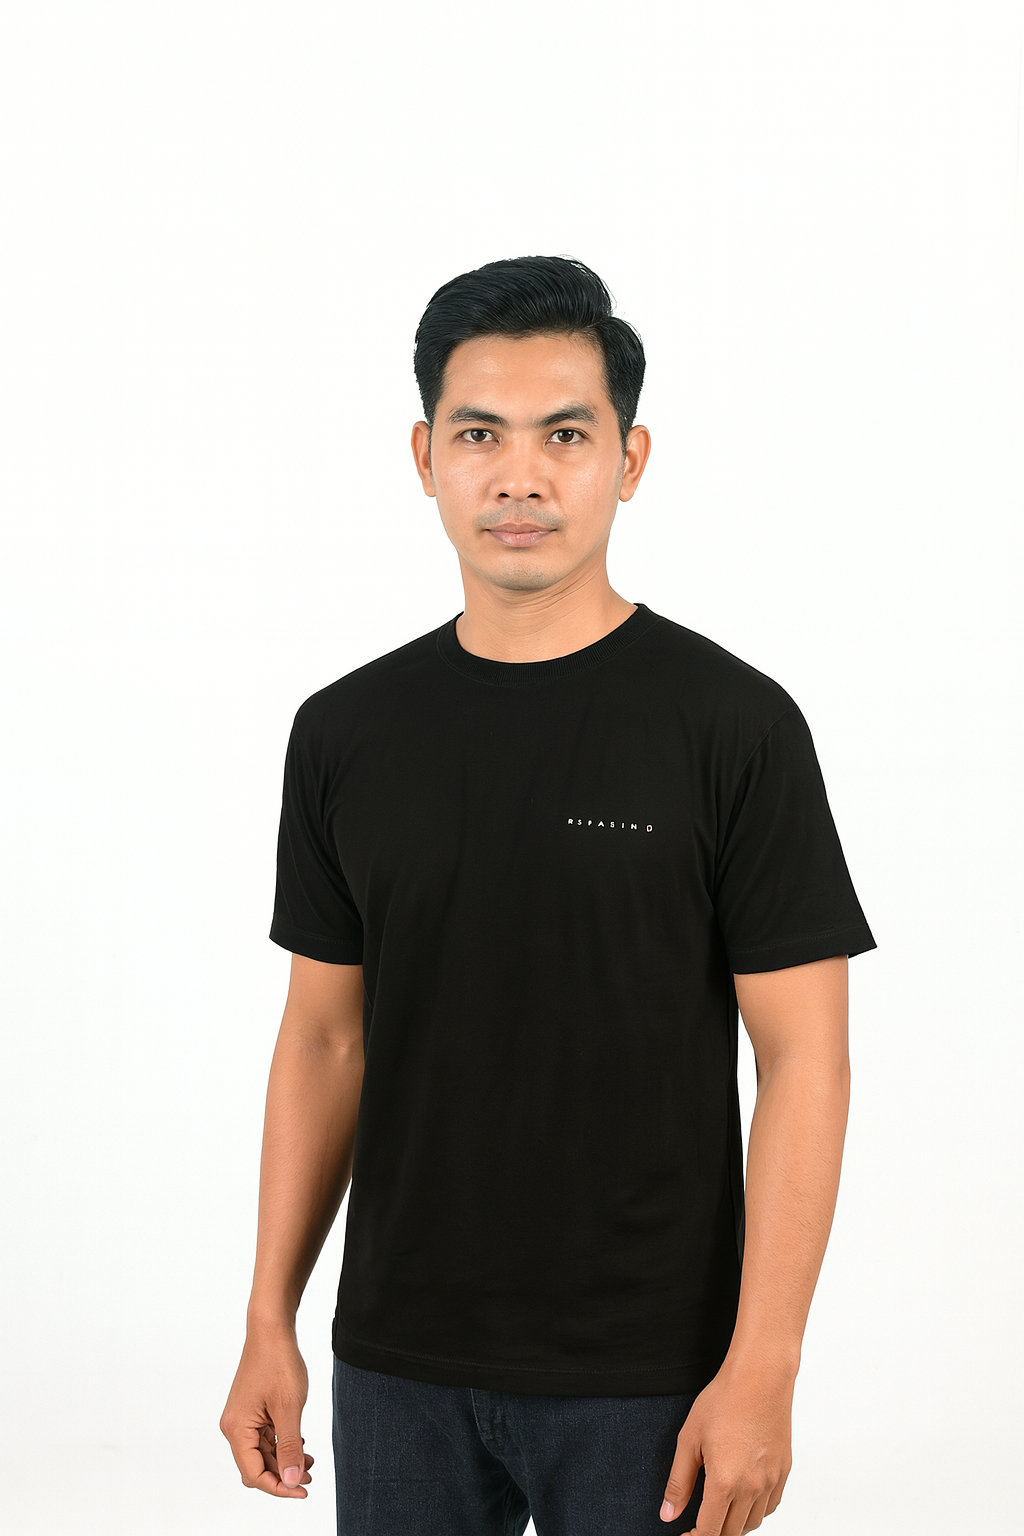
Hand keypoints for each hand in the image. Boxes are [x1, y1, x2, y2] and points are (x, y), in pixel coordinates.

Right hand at [220, 1324, 314, 1498]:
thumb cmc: (278, 1363)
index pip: (254, 1474)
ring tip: (309, 1461)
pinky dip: (280, 1443)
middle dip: (282, 1475)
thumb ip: (289, 1447)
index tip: (303, 1490)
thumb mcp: (289, 1408)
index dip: (279, 1487)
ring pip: (261, 1452)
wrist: (271, 1329)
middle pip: (255, 1466)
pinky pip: (263, 1436)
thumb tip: (292, 1481)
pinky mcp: (250, 1409)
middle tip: (309, 1476)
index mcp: (237, 1429)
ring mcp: (242, 1417)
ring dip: (283, 1459)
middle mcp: (234, 1426)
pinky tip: (300, 1443)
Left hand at [659, 1359, 793, 1533]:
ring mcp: (771, 1481)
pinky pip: (770, 1506)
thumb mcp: (689, 1438)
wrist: (760, 1376)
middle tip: (698, 1521)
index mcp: (725, 1482)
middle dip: (713, 1533)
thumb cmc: (724, 1399)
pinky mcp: (784, 1471)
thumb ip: (679, 1481)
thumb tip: (668, 1513)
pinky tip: (743, 1497)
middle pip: (732, 1533)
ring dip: (734, 1525)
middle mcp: (752, 1487)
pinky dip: (755, 1511)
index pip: (710, 1533)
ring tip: (719, 1510)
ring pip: (752, 1523)